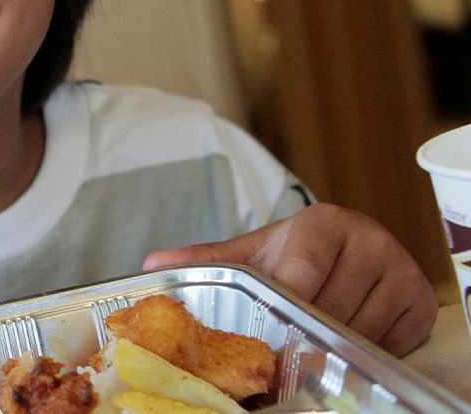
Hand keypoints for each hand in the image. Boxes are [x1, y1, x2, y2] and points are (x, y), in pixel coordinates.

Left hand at [142, 203, 437, 355]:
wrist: (342, 250)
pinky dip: (363, 352)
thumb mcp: (253, 252)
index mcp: (323, 223)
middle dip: (302, 333)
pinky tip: (343, 339)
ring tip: (309, 344)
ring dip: (331, 346)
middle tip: (281, 351)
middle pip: (331, 308)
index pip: (304, 272)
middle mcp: (369, 240)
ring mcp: (400, 270)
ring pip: (359, 331)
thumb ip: (207, 259)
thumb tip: (152, 265)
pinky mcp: (422, 302)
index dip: (282, 305)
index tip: (266, 329)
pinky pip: (389, 344)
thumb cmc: (293, 254)